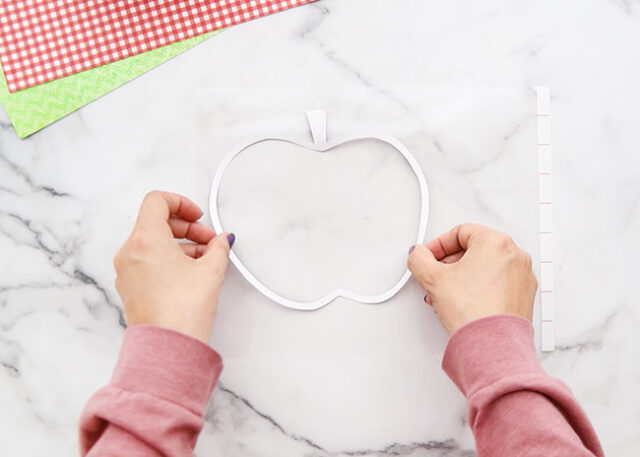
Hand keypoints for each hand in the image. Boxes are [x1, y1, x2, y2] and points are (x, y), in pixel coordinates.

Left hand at [114, 191, 233, 342]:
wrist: (168, 346)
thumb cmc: (181, 311)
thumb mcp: (211, 270)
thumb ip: (218, 247)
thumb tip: (221, 241)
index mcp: (144, 239)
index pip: (157, 201)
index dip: (181, 203)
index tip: (197, 216)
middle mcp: (129, 252)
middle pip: (155, 222)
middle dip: (186, 228)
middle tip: (208, 240)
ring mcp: (126, 271)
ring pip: (152, 243)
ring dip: (179, 245)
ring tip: (204, 260)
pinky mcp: (130, 287)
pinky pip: (147, 261)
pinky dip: (168, 260)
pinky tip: (190, 273)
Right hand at [408, 224, 536, 334]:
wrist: (492, 345)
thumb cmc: (474, 312)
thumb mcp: (432, 278)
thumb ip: (419, 259)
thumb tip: (418, 255)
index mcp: (496, 242)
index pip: (460, 232)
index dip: (439, 245)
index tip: (430, 257)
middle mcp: (515, 255)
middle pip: (474, 249)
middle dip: (450, 264)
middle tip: (437, 276)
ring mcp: (522, 276)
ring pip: (486, 267)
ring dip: (463, 277)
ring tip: (448, 294)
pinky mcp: (524, 296)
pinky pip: (498, 283)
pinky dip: (480, 288)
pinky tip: (464, 303)